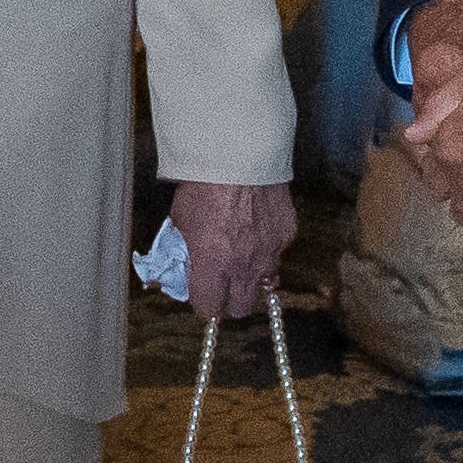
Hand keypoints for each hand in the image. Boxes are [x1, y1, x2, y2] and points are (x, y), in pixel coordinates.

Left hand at [167, 181, 296, 317]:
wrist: (240, 154)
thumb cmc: (202, 185)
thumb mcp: (179, 222)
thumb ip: (180, 253)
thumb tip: (176, 273)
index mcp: (211, 264)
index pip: (208, 308)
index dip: (203, 302)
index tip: (200, 292)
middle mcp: (243, 266)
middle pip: (241, 308)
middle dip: (230, 300)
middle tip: (222, 283)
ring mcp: (269, 253)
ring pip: (265, 286)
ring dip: (252, 280)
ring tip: (241, 260)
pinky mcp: (287, 236)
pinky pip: (277, 256)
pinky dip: (266, 251)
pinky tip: (256, 230)